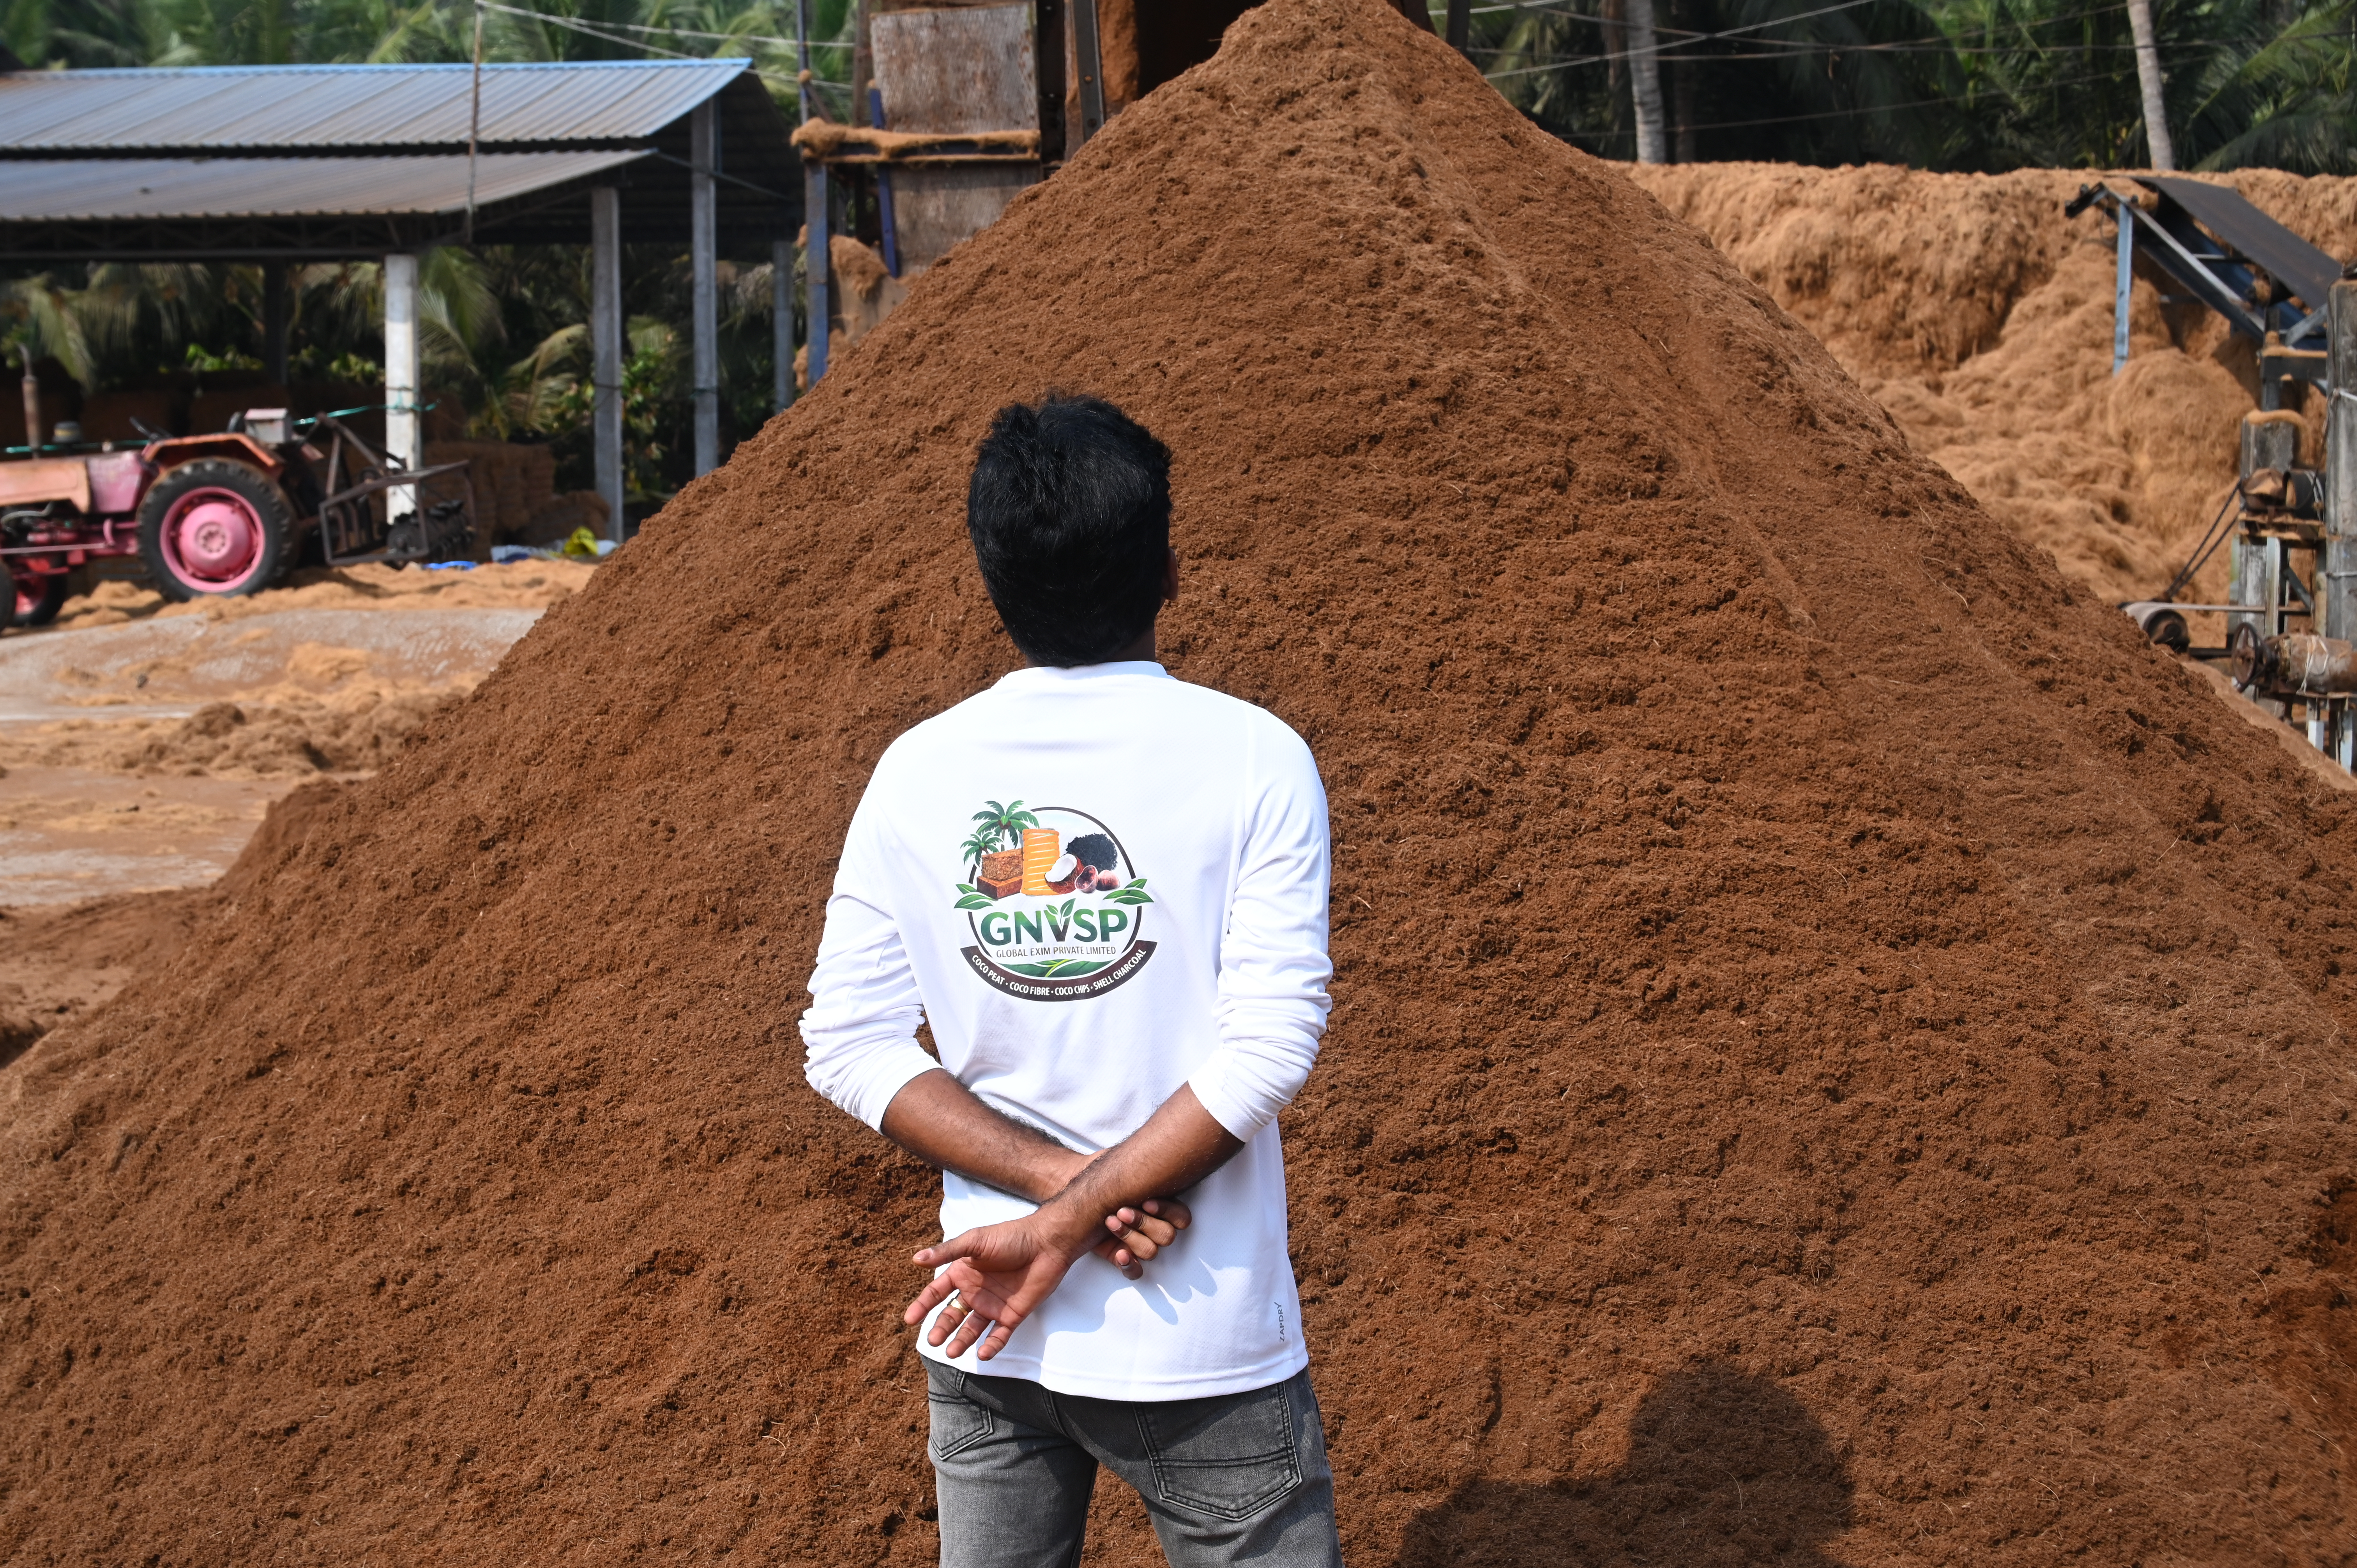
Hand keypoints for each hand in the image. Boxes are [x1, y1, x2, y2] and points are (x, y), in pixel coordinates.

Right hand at [905, 1208, 1098, 1360]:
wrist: (1046, 1244)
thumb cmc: (1010, 1237)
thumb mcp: (975, 1241)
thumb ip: (947, 1251)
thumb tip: (916, 1259)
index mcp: (963, 1272)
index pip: (937, 1293)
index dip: (923, 1305)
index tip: (909, 1320)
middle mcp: (976, 1291)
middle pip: (952, 1315)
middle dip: (941, 1328)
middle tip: (932, 1341)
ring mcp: (994, 1305)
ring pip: (972, 1329)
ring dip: (961, 1341)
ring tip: (951, 1353)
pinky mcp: (1013, 1315)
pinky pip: (999, 1336)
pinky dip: (991, 1346)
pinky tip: (982, 1355)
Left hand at [1037, 1146, 1191, 1281]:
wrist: (1071, 1188)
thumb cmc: (1099, 1175)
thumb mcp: (1126, 1166)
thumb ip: (1149, 1166)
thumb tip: (1166, 1155)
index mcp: (1159, 1204)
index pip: (1181, 1217)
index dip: (1166, 1211)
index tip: (1145, 1200)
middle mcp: (1152, 1224)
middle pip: (1166, 1236)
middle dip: (1144, 1223)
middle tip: (1120, 1211)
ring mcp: (1137, 1242)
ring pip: (1151, 1252)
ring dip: (1131, 1238)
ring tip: (1109, 1223)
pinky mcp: (1120, 1256)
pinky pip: (1136, 1271)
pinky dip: (1130, 1265)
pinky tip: (1119, 1255)